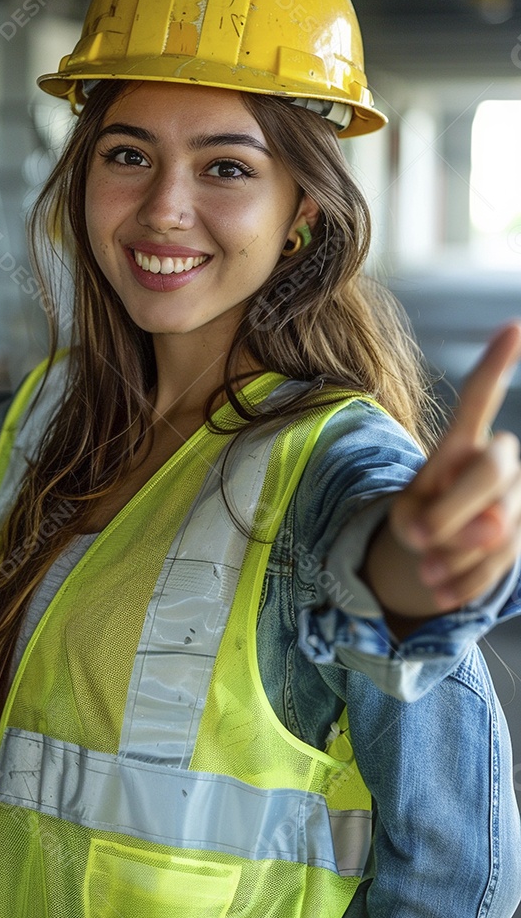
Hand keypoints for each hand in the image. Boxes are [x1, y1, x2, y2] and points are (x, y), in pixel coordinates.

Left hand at [387, 321, 520, 614]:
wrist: (429, 558)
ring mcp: (517, 501)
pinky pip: (501, 562)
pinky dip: (467, 580)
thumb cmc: (416, 521)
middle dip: (456, 505)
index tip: (514, 327)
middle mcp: (500, 462)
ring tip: (422, 572)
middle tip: (415, 538)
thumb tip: (492, 528)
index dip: (497, 364)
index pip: (480, 397)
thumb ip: (435, 518)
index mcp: (461, 443)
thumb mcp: (408, 517)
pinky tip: (439, 591)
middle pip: (494, 467)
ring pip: (500, 522)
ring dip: (456, 553)